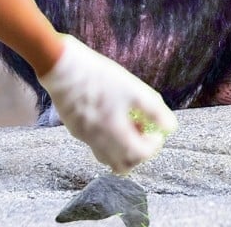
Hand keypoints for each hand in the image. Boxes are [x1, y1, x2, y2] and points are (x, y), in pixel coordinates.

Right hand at [38, 35, 176, 173]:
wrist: (61, 65)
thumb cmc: (99, 76)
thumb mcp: (133, 89)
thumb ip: (154, 111)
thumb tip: (170, 128)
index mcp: (114, 134)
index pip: (141, 155)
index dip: (154, 145)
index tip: (157, 131)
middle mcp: (97, 141)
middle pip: (122, 165)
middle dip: (137, 153)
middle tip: (142, 133)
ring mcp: (83, 136)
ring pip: (105, 157)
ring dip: (120, 149)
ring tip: (125, 125)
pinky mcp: (73, 127)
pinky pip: (92, 143)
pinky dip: (105, 138)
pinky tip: (108, 116)